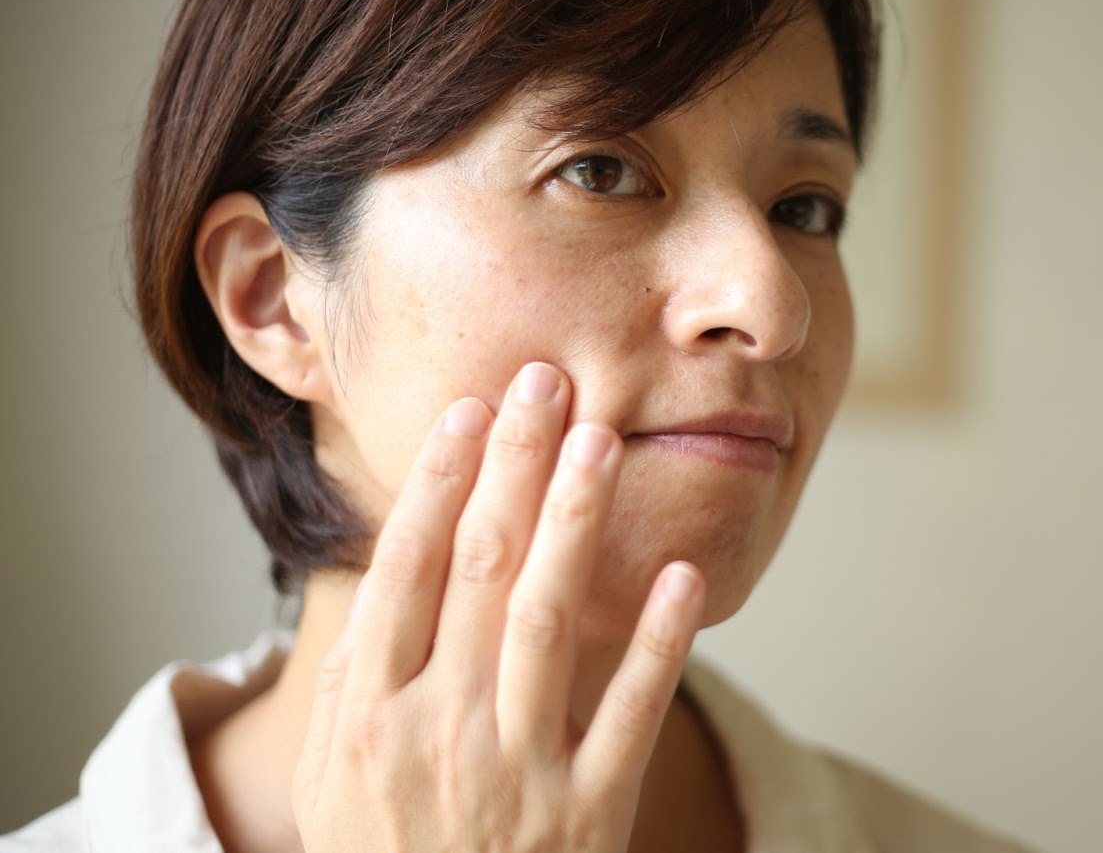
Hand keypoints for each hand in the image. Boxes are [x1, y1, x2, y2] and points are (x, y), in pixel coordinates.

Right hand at [292, 362, 706, 851]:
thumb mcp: (331, 780)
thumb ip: (350, 680)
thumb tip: (387, 572)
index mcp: (370, 717)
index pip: (407, 570)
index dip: (440, 482)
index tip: (472, 409)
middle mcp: (441, 730)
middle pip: (482, 569)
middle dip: (514, 465)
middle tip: (546, 381)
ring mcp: (519, 771)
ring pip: (551, 620)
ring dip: (577, 521)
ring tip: (601, 440)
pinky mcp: (591, 811)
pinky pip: (632, 711)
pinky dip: (658, 641)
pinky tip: (682, 574)